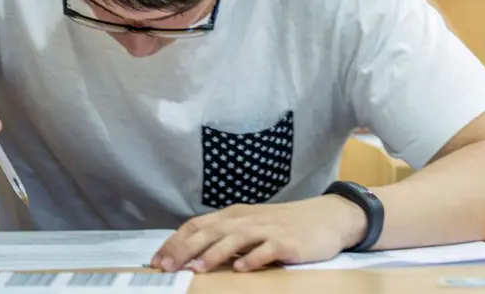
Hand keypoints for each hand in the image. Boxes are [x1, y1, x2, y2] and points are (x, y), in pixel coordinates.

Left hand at [151, 195, 366, 272]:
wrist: (327, 217)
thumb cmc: (285, 224)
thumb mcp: (252, 225)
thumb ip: (226, 235)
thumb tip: (191, 252)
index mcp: (234, 215)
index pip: (197, 225)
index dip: (175, 242)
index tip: (157, 259)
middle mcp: (247, 219)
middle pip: (210, 232)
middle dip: (185, 249)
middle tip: (167, 267)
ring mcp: (268, 229)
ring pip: (236, 238)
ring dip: (215, 253)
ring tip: (197, 269)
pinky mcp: (287, 241)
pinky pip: (267, 249)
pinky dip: (253, 258)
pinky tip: (241, 268)